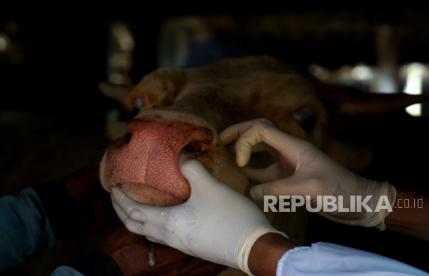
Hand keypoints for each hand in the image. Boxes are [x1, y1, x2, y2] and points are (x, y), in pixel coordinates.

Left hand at [111, 160, 283, 273]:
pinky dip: (153, 222)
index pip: (132, 212)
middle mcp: (170, 237)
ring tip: (137, 202)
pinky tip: (166, 212)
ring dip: (137, 218)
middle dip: (122, 211)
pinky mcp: (192, 246)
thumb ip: (191, 168)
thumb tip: (180, 155)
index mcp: (168, 223)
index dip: (119, 199)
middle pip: (135, 227)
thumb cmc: (229, 217)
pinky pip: (163, 235)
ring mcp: (181, 244)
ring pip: (148, 233)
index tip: (112, 185)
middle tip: (118, 195)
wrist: (253, 246)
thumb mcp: (210, 186)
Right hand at [221, 118, 395, 229]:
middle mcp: (290, 151)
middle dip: (239, 134)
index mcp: (294, 146)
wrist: (359, 202)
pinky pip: (267, 172)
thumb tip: (252, 191)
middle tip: (220, 140)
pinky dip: (254, 174)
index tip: (240, 161)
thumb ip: (278, 189)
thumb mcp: (309, 188)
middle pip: (259, 133)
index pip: (262, 129)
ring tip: (227, 157)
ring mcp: (290, 164)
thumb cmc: (340, 191)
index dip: (245, 140)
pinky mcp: (291, 179)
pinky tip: (244, 180)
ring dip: (245, 152)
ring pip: (261, 151)